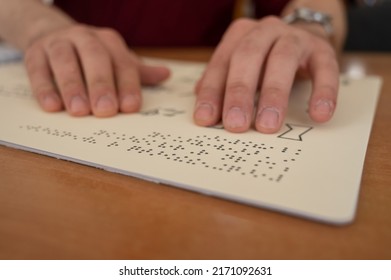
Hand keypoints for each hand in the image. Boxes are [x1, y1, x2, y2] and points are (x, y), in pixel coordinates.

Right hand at [24, 24, 169, 116]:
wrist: (51, 35)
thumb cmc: (91, 56)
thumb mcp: (116, 60)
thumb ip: (137, 72)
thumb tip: (166, 75)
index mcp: (109, 41)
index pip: (122, 63)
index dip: (127, 84)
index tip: (130, 107)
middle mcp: (84, 38)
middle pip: (94, 58)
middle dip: (101, 85)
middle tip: (105, 111)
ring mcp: (58, 43)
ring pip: (64, 61)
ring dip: (72, 86)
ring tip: (78, 111)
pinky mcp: (34, 53)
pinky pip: (38, 70)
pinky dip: (44, 88)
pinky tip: (52, 107)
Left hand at [193, 16, 338, 133]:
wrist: (304, 36)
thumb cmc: (265, 59)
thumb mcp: (241, 67)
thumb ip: (222, 84)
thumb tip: (205, 112)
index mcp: (240, 35)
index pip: (222, 63)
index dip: (213, 91)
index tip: (206, 119)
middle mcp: (265, 31)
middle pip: (248, 56)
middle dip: (240, 92)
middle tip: (236, 124)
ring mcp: (295, 38)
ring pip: (283, 60)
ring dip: (274, 94)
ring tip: (268, 125)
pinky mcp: (322, 50)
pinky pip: (325, 68)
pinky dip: (323, 92)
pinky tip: (318, 115)